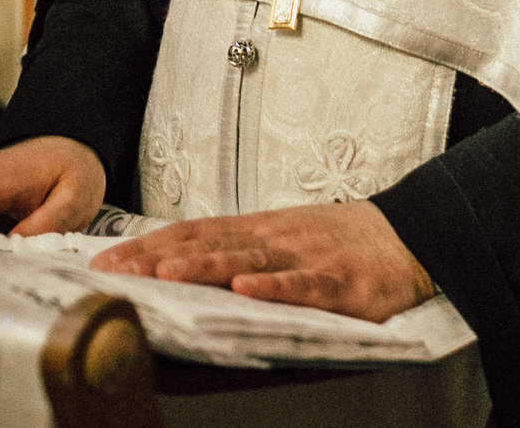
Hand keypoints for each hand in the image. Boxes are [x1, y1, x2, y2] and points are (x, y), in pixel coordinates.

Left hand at [92, 201, 433, 322]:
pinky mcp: (340, 282)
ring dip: (204, 267)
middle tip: (115, 269)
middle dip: (158, 258)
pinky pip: (303, 285)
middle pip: (210, 245)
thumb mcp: (286, 236)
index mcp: (261, 230)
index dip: (149, 245)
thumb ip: (239, 249)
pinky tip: (248, 290)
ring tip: (165, 274)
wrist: (412, 235)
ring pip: (249, 261)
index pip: (194, 233)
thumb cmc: (344, 242)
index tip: (107, 259)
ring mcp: (308, 258)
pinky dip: (275, 287)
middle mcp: (277, 238)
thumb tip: (179, 262)